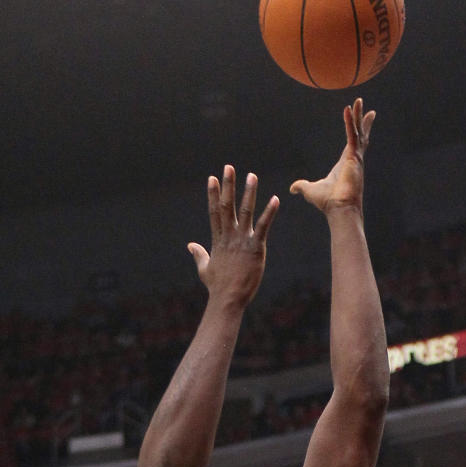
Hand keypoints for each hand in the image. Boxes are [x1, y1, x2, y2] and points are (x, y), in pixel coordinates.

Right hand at [188, 167, 278, 305]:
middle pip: (227, 206)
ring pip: (245, 212)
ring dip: (249, 193)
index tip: (212, 178)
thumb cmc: (217, 286)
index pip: (215, 212)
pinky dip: (269, 213)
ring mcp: (242, 241)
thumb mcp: (204, 268)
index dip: (214, 194)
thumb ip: (199, 254)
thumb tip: (190, 245)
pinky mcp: (256, 247)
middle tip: (229, 167)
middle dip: (228, 186)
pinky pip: (264, 226)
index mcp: (218, 240)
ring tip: (252, 176)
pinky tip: (275, 199)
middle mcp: (229, 236)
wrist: (228, 299)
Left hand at [290, 98, 374, 213]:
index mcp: (346, 164)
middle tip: (370, 110)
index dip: (358, 132)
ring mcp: (355, 158)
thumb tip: (292, 188)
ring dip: (358, 116)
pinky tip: (347, 109)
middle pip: (361, 136)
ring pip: (358, 132)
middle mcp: (353, 159)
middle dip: (364, 122)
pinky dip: (349, 122)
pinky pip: (352, 135)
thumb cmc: (328, 202)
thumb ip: (302, 186)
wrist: (339, 209)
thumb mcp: (310, 190)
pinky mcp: (354, 157)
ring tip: (358, 100)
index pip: (354, 144)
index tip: (364, 123)